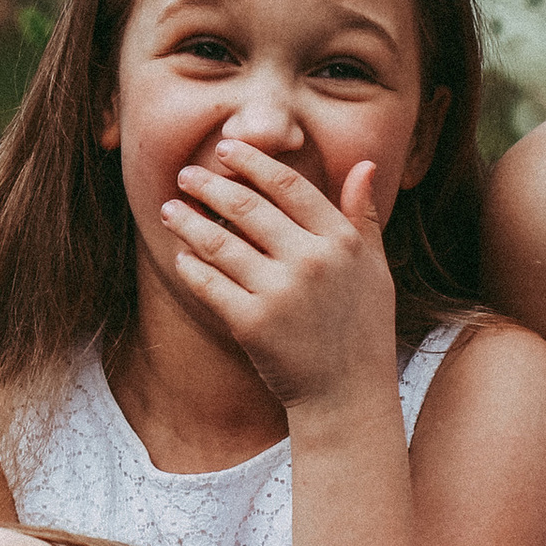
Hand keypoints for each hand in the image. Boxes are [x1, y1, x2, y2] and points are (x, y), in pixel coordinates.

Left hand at [160, 138, 397, 414]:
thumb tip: (365, 164)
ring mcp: (280, 292)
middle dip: (211, 186)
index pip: (289, 187)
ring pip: (221, 243)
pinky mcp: (252, 323)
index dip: (254, 163)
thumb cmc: (362, 328)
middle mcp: (311, 261)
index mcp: (341, 241)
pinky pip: (209, 284)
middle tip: (186, 175)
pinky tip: (182, 255)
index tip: (226, 149)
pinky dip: (191, 266)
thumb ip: (364, 215)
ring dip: (189, 222)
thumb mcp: (374, 268)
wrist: (348, 396)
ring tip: (170, 209)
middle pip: (248, 208)